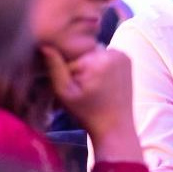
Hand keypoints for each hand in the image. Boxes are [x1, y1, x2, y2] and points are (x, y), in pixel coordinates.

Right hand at [43, 45, 142, 161]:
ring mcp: (123, 55)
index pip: (71, 53)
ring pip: (94, 53)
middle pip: (84, 51)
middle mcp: (113, 52)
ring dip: (89, 64)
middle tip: (80, 86)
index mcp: (98, 58)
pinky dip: (100, 64)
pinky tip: (100, 81)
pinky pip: (105, 56)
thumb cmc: (87, 112)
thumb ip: (55, 68)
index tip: (70, 84)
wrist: (115, 125)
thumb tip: (45, 45)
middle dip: (78, 66)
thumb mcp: (65, 92)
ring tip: (91, 85)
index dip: (66, 68)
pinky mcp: (127, 60)